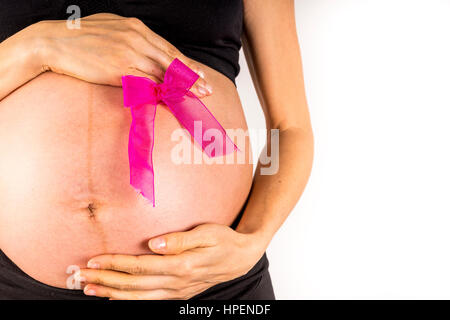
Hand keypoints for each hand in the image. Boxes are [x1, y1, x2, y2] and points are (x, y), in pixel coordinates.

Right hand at [29, 13, 211, 95]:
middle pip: (172, 61)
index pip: (168, 48)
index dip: (186, 64)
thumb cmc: (80, 37)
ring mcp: (130, 53)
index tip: (200, 73)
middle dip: (192, 76)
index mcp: (136, 27)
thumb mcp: (111, 28)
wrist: (53, 42)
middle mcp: (137, 38)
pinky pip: (147, 83)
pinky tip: (173, 100)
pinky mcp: (120, 69)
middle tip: (208, 88)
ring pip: (163, 73)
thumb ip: (131, 38)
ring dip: (182, 87)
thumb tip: (146, 51)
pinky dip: (161, 92)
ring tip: (197, 96)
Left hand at [76, 224, 266, 299]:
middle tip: (79, 276)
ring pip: (138, 296)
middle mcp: (177, 282)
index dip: (115, 263)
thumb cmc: (223, 240)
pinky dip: (128, 301)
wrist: (240, 257)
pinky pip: (148, 301)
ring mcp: (177, 292)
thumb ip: (180, 240)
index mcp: (182, 265)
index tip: (93, 259)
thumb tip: (154, 244)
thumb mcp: (207, 233)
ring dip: (110, 293)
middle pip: (133, 284)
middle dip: (104, 280)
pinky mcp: (178, 294)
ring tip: (88, 289)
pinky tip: (114, 298)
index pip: (140, 266)